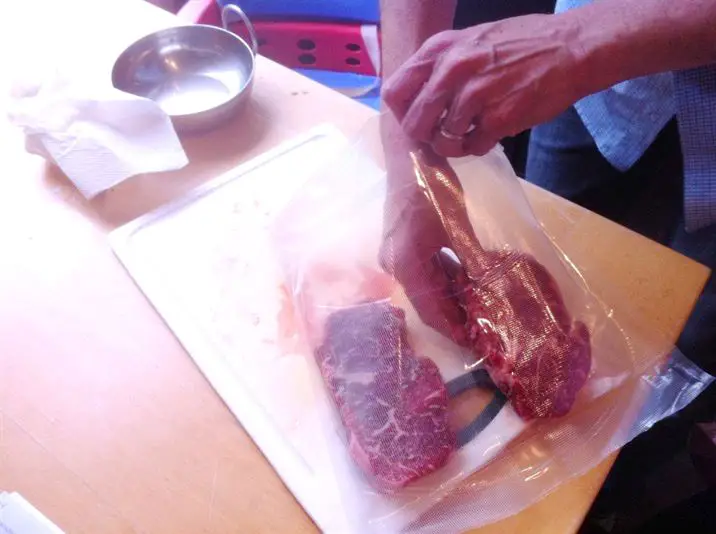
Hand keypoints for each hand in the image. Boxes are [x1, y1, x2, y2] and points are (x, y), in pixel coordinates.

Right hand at [378, 112, 467, 344]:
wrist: (408, 154)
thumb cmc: (433, 186)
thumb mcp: (457, 227)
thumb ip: (470, 262)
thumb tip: (488, 292)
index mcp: (408, 263)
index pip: (431, 309)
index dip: (453, 328)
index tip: (475, 342)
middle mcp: (396, 265)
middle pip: (427, 301)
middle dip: (454, 316)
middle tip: (482, 329)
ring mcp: (396, 256)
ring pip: (426, 287)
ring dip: (450, 297)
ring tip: (478, 309)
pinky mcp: (400, 247)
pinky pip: (424, 272)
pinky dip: (443, 279)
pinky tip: (465, 283)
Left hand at [382, 13, 588, 157]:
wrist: (571, 48)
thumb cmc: (522, 43)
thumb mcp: (472, 40)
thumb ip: (441, 64)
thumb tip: (415, 95)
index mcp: (441, 48)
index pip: (395, 91)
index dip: (403, 111)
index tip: (418, 117)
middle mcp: (452, 70)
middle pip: (414, 124)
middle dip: (426, 135)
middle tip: (443, 133)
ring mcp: (474, 96)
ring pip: (443, 141)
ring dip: (456, 144)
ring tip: (473, 132)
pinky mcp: (497, 119)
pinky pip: (472, 148)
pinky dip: (479, 146)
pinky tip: (492, 132)